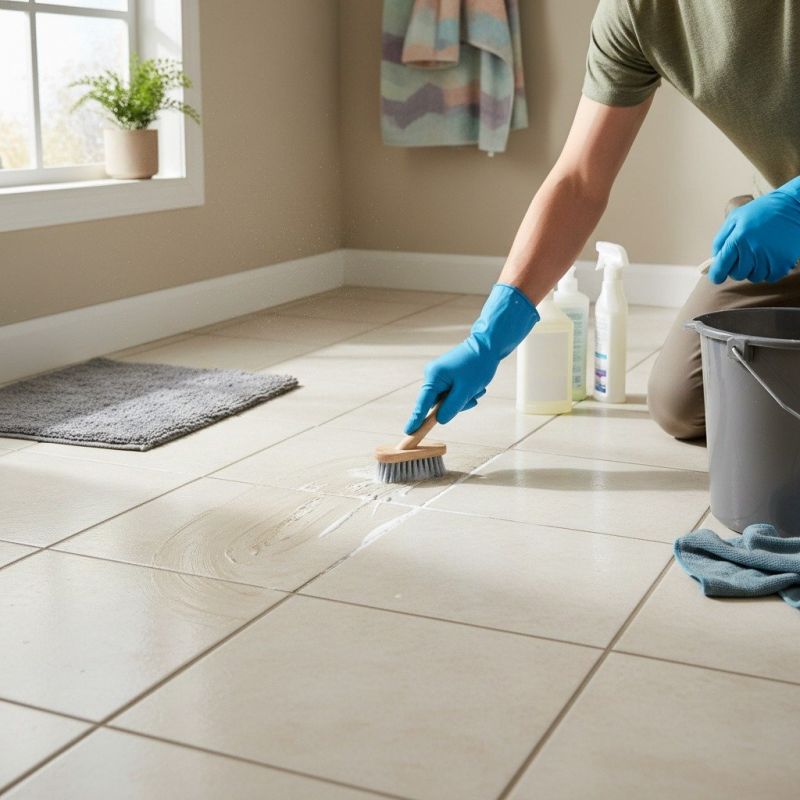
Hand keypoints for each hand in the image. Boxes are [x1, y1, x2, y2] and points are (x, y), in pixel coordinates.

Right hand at [404, 284, 538, 433]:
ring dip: (463, 399)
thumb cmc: (478, 365)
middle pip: (438, 404)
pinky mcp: (447, 376)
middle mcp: (432, 375)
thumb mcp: (466, 390)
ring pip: (447, 400)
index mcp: (433, 377)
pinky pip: (452, 393)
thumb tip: (439, 420)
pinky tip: (475, 386)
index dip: (416, 419)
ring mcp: (439, 376)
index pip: (422, 403)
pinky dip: (464, 394)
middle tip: (472, 397)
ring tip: (477, 388)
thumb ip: (451, 407)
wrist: (488, 345)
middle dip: (456, 405)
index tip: (408, 432)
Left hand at [709, 176, 799, 283]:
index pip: (721, 267)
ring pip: (753, 277)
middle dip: (736, 268)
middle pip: (737, 274)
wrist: (794, 205)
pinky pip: (769, 277)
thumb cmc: (762, 210)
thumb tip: (714, 259)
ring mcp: (768, 258)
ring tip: (759, 253)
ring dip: (753, 269)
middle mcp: (752, 250)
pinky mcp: (783, 263)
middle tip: (743, 256)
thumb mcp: (735, 218)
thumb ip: (721, 239)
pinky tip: (769, 257)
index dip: (716, 275)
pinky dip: (768, 271)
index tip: (716, 277)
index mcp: (737, 239)